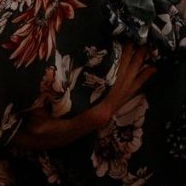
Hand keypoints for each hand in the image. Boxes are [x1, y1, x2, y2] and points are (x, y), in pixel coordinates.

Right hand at [14, 42, 155, 150]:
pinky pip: (120, 97)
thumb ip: (44, 111)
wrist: (35, 143)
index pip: (115, 88)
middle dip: (134, 65)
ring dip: (137, 73)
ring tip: (149, 57)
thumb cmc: (36, 130)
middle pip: (125, 87)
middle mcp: (103, 115)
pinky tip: (141, 76)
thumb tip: (48, 90)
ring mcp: (103, 115)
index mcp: (94, 115)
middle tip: (144, 43)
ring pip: (125, 92)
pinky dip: (133, 85)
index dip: (124, 67)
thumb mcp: (39, 122)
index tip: (129, 46)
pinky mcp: (99, 113)